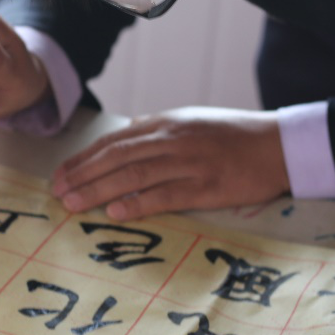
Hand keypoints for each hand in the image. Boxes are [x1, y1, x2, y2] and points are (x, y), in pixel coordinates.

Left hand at [50, 107, 290, 219]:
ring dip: (98, 189)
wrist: (278, 145)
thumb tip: (124, 136)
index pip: (114, 140)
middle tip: (56, 191)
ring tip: (73, 203)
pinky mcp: (206, 186)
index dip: (84, 158)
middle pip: (117, 156)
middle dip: (82, 174)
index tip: (61, 173)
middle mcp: (172, 140)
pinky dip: (137, 203)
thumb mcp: (191, 122)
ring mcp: (189, 163)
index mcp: (166, 123)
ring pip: (134, 175)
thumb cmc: (233, 136)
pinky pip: (165, 195)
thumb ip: (157, 130)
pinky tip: (114, 212)